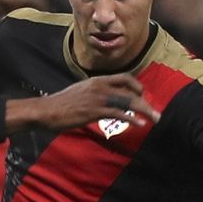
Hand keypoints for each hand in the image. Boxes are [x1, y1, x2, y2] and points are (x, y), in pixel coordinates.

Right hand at [6, 73, 160, 133]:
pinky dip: (131, 119)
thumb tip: (105, 100)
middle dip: (145, 101)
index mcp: (97, 80)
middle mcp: (100, 86)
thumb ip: (94, 93)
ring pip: (128, 101)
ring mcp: (98, 98)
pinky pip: (118, 113)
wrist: (47, 110)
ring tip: (154, 119)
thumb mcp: (80, 92)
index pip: (124, 77)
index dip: (137, 86)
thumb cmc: (61, 104)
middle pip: (130, 89)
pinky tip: (139, 124)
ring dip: (144, 110)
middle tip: (155, 112)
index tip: (142, 95)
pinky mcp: (94, 111)